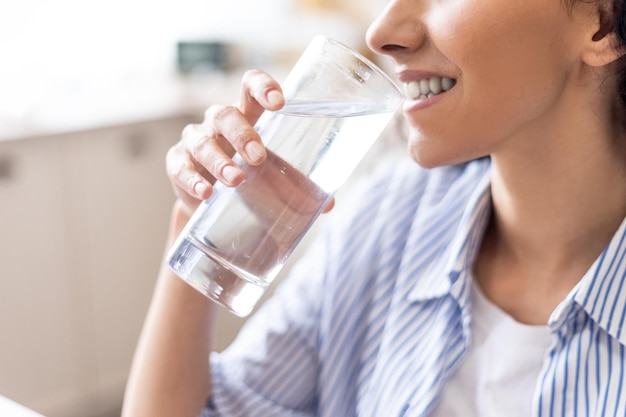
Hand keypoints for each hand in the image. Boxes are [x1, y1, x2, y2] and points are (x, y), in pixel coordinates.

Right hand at [166, 70, 284, 215]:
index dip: (262, 87)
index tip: (279, 102)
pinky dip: (192, 180)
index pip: (250, 86)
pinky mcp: (177, 164)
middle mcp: (218, 123)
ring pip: (202, 141)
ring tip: (235, 180)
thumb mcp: (272, 172)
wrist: (212, 201)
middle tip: (258, 157)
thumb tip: (328, 203)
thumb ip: (296, 183)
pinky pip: (180, 167)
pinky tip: (205, 193)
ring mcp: (195, 141)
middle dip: (242, 134)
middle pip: (225, 114)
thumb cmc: (248, 175)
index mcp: (247, 115)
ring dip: (219, 160)